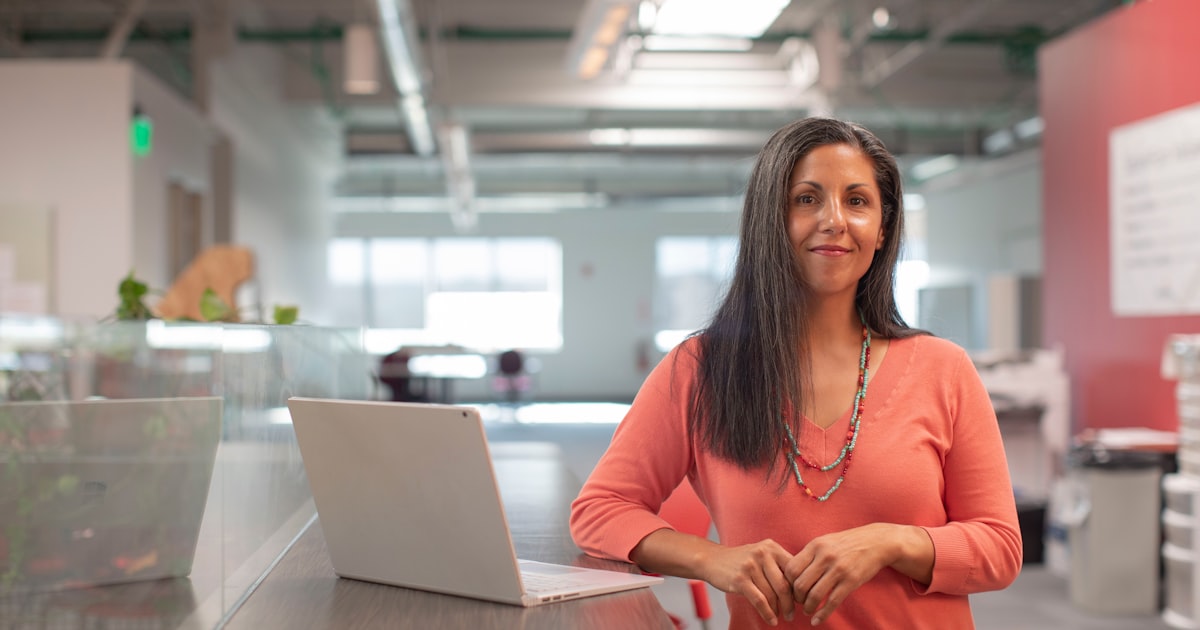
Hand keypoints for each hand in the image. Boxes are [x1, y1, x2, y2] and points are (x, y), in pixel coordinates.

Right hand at [697, 539, 795, 625]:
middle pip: (784, 585)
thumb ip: (779, 565)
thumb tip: (801, 588)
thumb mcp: (761, 554)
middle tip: (792, 614)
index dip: (800, 588)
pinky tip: (771, 620)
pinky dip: (767, 613)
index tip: (801, 601)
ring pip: (772, 595)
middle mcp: (763, 554)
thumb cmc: (741, 561)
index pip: (793, 571)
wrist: (712, 559)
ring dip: (778, 610)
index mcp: (772, 547)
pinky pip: (759, 601)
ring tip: (781, 617)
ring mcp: (750, 566)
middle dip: (790, 604)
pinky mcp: (740, 579)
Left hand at [784, 524, 899, 625]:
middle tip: (799, 602)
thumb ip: (809, 555)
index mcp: (815, 546)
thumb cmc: (846, 543)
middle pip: (800, 584)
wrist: (876, 542)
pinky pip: (832, 602)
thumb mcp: (825, 542)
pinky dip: (822, 615)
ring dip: (807, 608)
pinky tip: (817, 621)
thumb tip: (790, 574)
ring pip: (814, 595)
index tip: (791, 590)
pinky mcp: (851, 581)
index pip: (791, 569)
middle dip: (796, 598)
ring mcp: (839, 569)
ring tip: (808, 611)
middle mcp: (825, 557)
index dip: (788, 584)